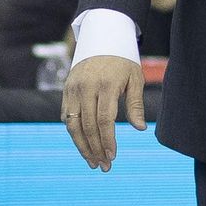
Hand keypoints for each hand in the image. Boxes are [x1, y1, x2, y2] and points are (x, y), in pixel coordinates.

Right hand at [61, 55, 145, 171]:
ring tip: (92, 162)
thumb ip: (135, 104)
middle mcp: (86, 87)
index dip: (107, 140)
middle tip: (104, 166)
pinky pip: (67, 116)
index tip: (113, 157)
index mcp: (106, 84)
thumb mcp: (135, 78)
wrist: (102, 39)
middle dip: (95, 149)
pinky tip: (84, 144)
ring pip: (73, 125)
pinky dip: (74, 133)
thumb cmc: (123, 61)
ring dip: (82, 146)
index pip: (104, 120)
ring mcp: (73, 89)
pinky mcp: (66, 90)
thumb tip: (140, 129)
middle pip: (87, 126)